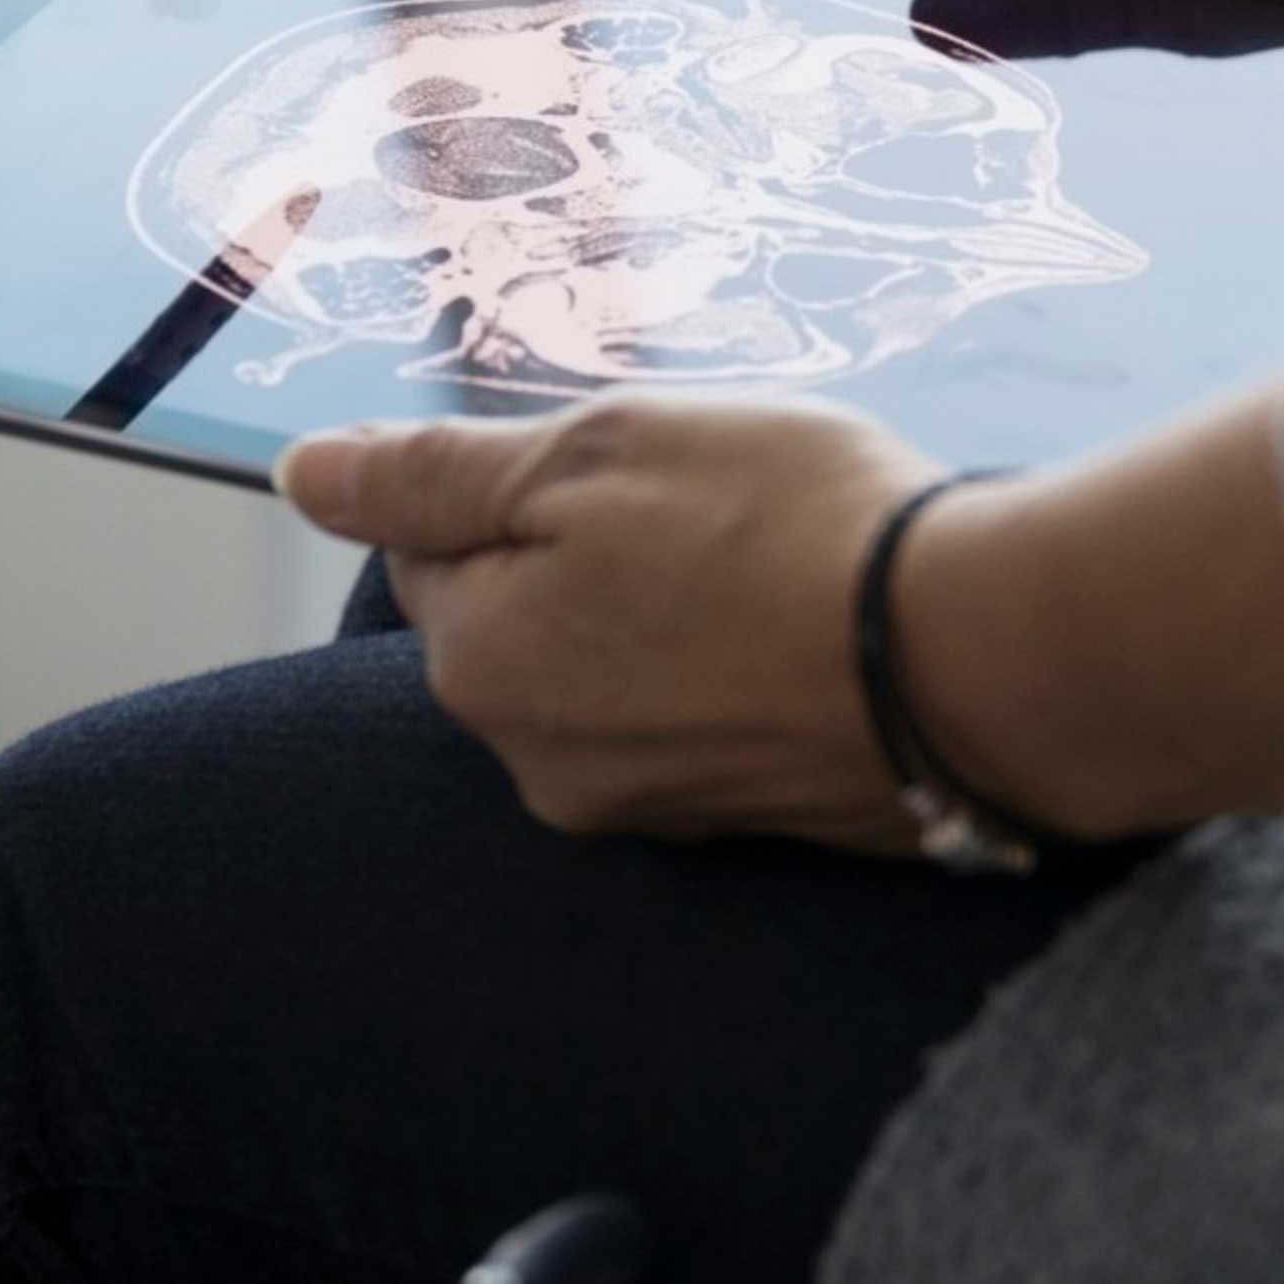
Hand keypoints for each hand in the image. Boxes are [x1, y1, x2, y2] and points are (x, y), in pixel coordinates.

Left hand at [276, 397, 938, 850]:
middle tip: (716, 503)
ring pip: (620, 670)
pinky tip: (810, 628)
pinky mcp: (744, 831)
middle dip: (597, 553)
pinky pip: (705, 721)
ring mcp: (647, 813)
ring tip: (777, 562)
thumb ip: (434, 476)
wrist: (984, 659)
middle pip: (529, 618)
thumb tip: (299, 476)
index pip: (440, 549)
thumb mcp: (590, 452)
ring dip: (675, 610)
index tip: (629, 466)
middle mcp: (539, 766)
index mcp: (479, 666)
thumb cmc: (786, 529)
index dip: (528, 484)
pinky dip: (739, 667)